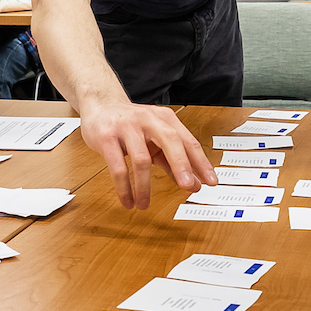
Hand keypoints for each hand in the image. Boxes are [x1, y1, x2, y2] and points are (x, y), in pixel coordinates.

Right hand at [81, 102, 212, 208]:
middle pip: (169, 141)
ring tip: (144, 204)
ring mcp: (126, 127)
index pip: (187, 141)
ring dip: (144, 187)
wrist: (100, 106)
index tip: (211, 181)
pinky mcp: (106, 137)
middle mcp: (148, 119)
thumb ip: (172, 160)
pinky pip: (118, 167)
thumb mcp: (155, 139)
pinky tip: (127, 200)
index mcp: (164, 118)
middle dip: (181, 165)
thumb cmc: (132, 125)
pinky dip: (124, 188)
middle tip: (188, 186)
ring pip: (141, 159)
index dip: (200, 162)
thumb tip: (192, 183)